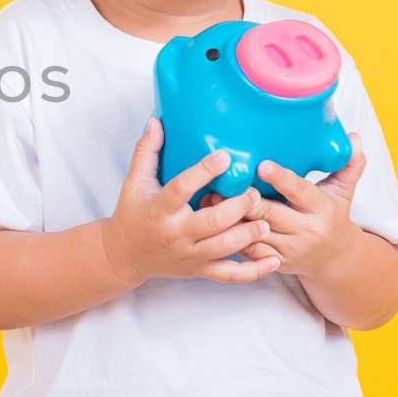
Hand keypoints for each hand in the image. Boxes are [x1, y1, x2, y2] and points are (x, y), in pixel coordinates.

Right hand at [98, 116, 279, 285]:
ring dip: (249, 235)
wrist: (124, 254)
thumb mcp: (134, 181)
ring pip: (224, 248)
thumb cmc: (132, 212)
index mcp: (159, 208)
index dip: (204, 171)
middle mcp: (175, 233)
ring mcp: (189, 254)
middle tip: (254, 192)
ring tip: (266, 221)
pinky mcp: (198, 270)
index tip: (225, 156)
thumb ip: (146, 150)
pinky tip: (273, 261)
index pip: (182, 188)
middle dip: (238, 207)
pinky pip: (230, 276)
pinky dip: (253, 271)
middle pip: (212, 222)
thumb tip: (157, 120)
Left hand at [219, 132, 367, 277]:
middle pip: (270, 213)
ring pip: (254, 233)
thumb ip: (350, 164)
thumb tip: (355, 138)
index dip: (281, 178)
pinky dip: (230, 237)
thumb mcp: (344, 191)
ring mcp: (289, 249)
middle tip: (224, 180)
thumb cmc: (333, 215)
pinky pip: (248, 251)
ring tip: (211, 198)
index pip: (300, 191)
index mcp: (322, 209)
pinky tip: (214, 222)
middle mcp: (306, 231)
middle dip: (246, 198)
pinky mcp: (275, 263)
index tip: (262, 165)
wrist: (335, 258)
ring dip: (231, 217)